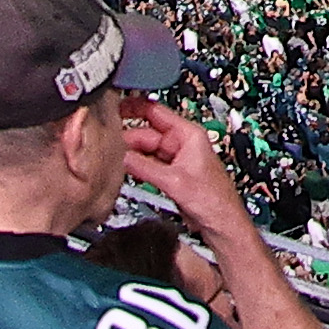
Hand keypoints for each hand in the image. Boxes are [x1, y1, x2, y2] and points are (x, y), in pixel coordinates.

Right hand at [121, 100, 248, 235]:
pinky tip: (125, 169)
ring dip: (130, 154)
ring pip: (145, 150)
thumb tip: (122, 158)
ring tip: (112, 157)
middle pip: (147, 133)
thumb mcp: (174, 181)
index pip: (157, 112)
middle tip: (107, 143)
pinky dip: (136, 166)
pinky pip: (147, 164)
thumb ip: (146, 168)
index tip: (114, 106)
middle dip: (128, 138)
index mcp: (189, 135)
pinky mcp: (169, 173)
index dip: (135, 107)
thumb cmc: (213, 200)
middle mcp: (182, 143)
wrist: (220, 222)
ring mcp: (175, 158)